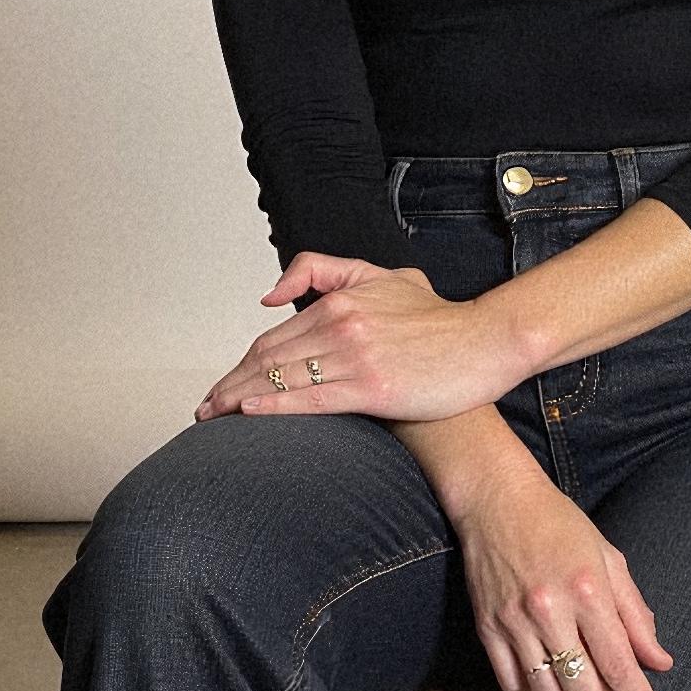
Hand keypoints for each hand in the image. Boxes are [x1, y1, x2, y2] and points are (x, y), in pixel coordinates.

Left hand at [192, 252, 525, 424]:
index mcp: (340, 300)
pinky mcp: (373, 388)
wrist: (484, 343)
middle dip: (230, 386)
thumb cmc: (437, 318)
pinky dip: (275, 407)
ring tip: (216, 419)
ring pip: (282, 379)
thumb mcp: (381, 275)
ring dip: (241, 401)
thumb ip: (324, 271)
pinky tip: (251, 414)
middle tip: (205, 409)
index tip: (221, 387)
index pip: (273, 338)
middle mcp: (341, 325)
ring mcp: (356, 357)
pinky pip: (311, 400)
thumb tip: (271, 294)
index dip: (240, 366)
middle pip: (269, 359)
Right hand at [452, 462, 674, 690]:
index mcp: (588, 589)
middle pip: (584, 690)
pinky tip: (551, 686)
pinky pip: (512, 686)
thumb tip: (660, 663)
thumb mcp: (609, 558)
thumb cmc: (560, 524)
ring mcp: (514, 621)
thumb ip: (636, 613)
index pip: (621, 665)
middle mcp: (549, 610)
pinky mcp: (488, 628)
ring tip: (585, 689)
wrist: (497, 499)